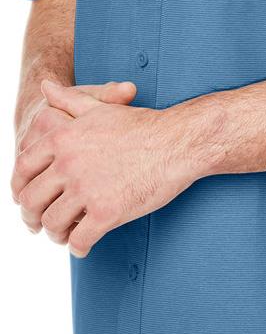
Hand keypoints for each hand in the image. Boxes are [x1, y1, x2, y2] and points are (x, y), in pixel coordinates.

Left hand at [12, 78, 136, 237]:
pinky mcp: (106, 213)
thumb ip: (67, 99)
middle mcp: (68, 164)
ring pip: (52, 223)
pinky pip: (79, 239)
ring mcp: (86, 190)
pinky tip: (83, 246)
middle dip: (32, 217)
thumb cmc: (142, 124)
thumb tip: (44, 86)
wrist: (178, 142)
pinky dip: (78, 247)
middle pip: (31, 200)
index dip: (19, 188)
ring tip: (63, 235)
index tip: (26, 198)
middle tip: (38, 224)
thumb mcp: (98, 107)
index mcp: (61, 139)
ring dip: (55, 234)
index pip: (23, 169)